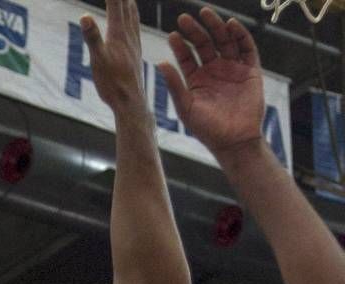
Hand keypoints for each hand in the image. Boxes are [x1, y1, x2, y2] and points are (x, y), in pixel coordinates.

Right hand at [80, 0, 146, 112]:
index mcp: (119, 33)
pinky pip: (135, 31)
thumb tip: (84, 16)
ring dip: (129, 5)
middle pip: (125, 6)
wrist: (131, 103)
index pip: (115, 3)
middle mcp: (129, 35)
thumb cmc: (112, 84)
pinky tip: (132, 25)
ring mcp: (134, 45)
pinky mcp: (135, 55)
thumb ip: (92, 38)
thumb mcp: (98, 61)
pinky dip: (133, 21)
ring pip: (133, 18)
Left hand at [159, 9, 263, 153]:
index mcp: (198, 80)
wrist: (234, 142)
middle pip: (205, 44)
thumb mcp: (186, 108)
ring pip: (224, 41)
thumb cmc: (208, 130)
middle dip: (195, 31)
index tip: (173, 35)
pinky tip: (231, 25)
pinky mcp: (250, 70)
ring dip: (216, 26)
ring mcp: (232, 69)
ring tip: (205, 14)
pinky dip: (240, 35)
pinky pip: (246, 48)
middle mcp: (214, 71)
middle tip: (184, 18)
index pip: (187, 57)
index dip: (180, 46)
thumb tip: (160, 63)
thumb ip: (175, 86)